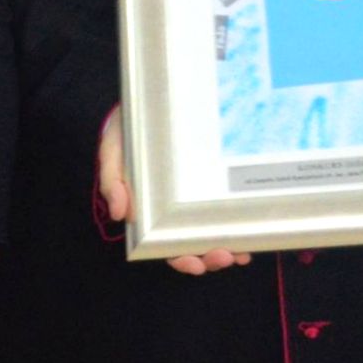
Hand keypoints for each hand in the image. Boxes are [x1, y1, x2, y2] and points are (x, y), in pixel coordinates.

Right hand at [103, 105, 249, 275]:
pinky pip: (229, 208)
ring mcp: (197, 196)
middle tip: (224, 257)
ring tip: (240, 252)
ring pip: (214, 231)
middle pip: (193, 243)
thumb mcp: (113, 150)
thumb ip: (112, 180)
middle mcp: (175, 208)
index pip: (164, 243)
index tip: (195, 264)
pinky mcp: (214, 180)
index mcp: (150, 208)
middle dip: (210, 257)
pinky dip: (239, 224)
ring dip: (228, 247)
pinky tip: (249, 232)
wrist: (151, 99)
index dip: (180, 258)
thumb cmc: (129, 128)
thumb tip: (120, 215)